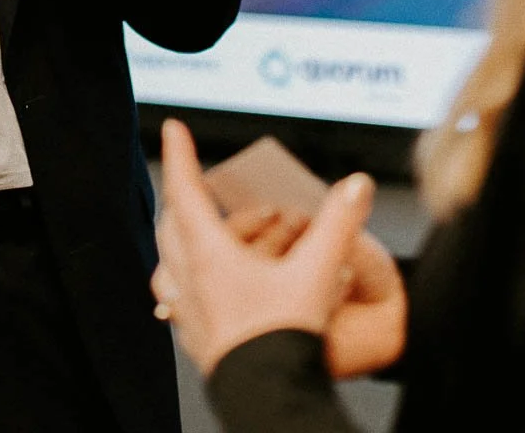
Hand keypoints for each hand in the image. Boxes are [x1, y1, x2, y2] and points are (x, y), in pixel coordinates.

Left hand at [151, 119, 378, 376]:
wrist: (270, 397)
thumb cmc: (286, 337)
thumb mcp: (320, 272)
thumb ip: (339, 224)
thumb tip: (356, 185)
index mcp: (209, 256)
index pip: (184, 191)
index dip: (179, 155)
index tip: (173, 128)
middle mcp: (189, 280)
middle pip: (172, 225)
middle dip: (186, 198)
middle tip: (201, 185)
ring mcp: (188, 312)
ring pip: (168, 263)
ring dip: (184, 241)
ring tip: (207, 235)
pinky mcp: (196, 339)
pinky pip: (178, 299)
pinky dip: (188, 280)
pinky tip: (209, 286)